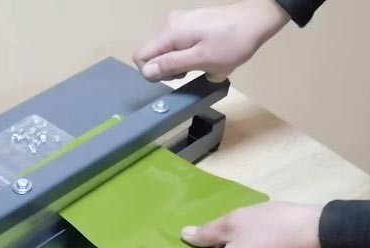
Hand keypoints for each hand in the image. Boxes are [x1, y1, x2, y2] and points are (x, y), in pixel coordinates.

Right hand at [133, 0, 289, 81]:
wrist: (258, 19)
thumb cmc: (232, 43)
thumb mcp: (201, 60)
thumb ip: (171, 65)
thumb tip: (146, 71)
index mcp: (170, 33)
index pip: (141, 56)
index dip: (152, 73)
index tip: (175, 77)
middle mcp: (170, 24)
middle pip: (154, 53)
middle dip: (168, 68)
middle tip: (192, 72)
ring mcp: (181, 20)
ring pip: (167, 49)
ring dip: (180, 62)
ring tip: (202, 64)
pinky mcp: (192, 21)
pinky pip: (179, 42)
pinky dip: (188, 52)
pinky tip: (206, 54)